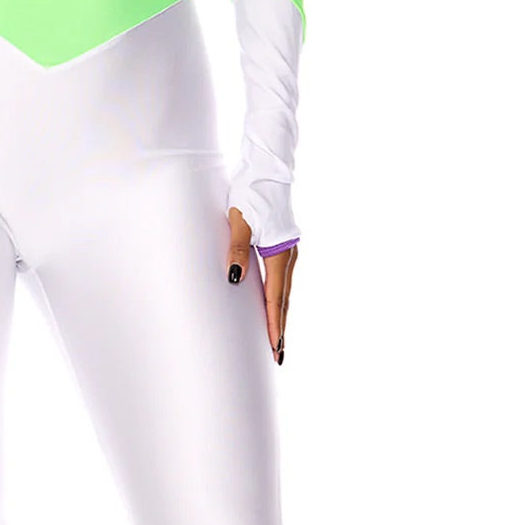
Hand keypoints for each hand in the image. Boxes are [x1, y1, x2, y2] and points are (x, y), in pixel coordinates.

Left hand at [226, 205, 296, 363]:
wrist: (266, 169)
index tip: (275, 347)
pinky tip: (273, 306)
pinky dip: (278, 298)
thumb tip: (235, 280)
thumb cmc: (250, 192)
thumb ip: (237, 250)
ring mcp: (288, 250)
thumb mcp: (239, 221)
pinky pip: (281, 279)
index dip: (274, 324)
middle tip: (278, 355)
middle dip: (280, 327)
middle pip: (284, 299)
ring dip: (280, 314)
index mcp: (280, 252)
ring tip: (276, 338)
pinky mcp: (282, 244)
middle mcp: (289, 254)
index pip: (276, 297)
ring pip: (284, 290)